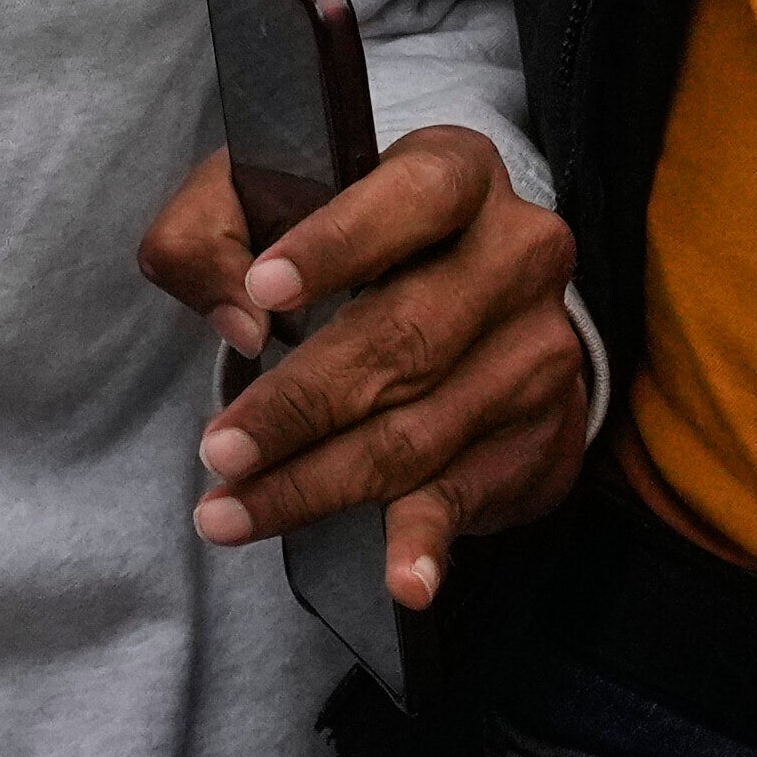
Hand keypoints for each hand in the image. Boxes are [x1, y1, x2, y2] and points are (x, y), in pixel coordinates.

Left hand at [141, 122, 595, 611]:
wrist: (475, 293)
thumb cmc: (348, 239)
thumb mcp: (267, 198)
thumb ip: (213, 230)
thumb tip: (235, 315)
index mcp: (458, 174)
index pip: (410, 199)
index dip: (335, 245)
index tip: (262, 292)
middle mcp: (520, 255)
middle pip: (407, 338)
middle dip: (301, 404)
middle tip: (218, 449)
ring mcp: (540, 351)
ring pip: (422, 429)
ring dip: (319, 483)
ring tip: (231, 512)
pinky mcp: (543, 433)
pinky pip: (473, 493)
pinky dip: (428, 541)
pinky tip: (402, 582)